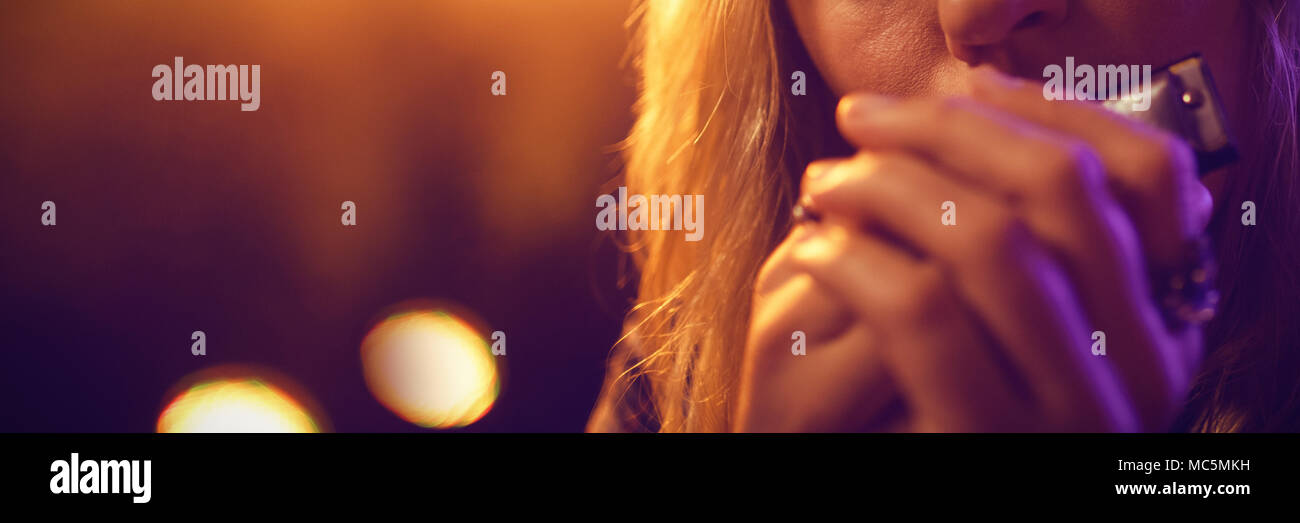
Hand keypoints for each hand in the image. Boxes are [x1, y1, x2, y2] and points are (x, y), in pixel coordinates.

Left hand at [734, 68, 1208, 431]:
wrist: (900, 494)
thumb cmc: (941, 405)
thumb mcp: (1009, 320)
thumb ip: (1020, 235)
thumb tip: (979, 99)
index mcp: (1163, 325)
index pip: (1146, 174)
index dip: (1043, 111)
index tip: (953, 86)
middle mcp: (1142, 370)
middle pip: (1062, 189)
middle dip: (948, 130)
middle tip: (859, 120)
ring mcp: (1073, 416)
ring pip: (990, 239)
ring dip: (889, 184)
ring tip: (826, 183)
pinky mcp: (986, 443)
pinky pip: (921, 311)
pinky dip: (856, 255)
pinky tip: (815, 248)